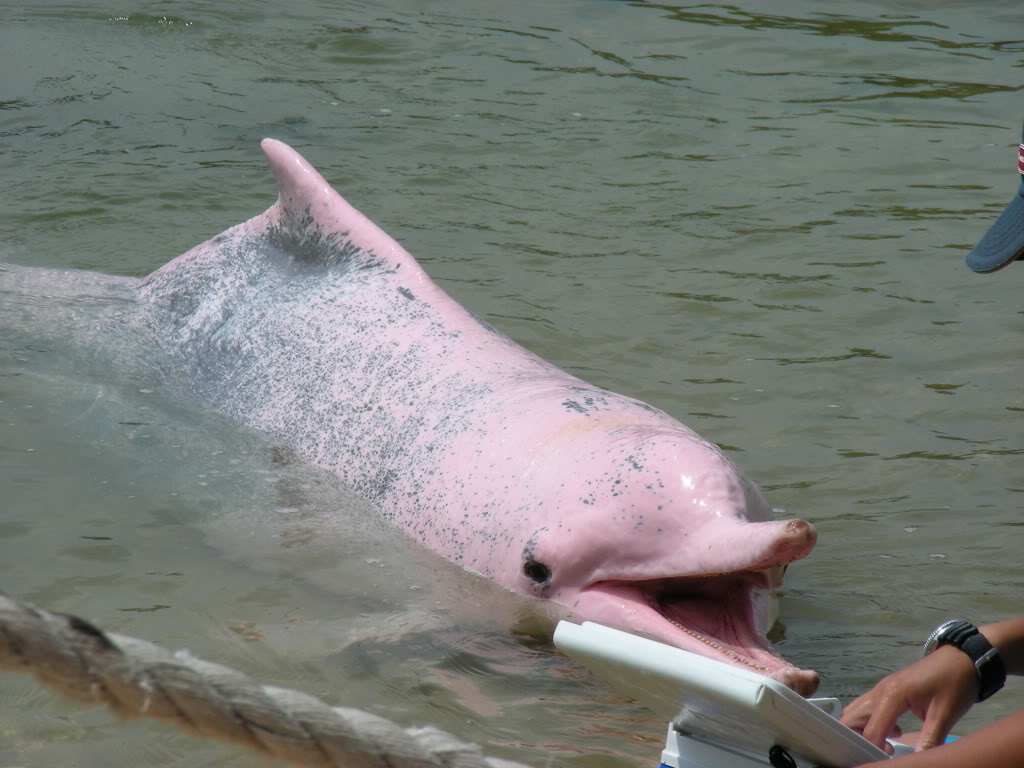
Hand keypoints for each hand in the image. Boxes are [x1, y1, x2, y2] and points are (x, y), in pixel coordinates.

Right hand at [841, 645, 976, 750]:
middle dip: (859, 738)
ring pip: (856, 711)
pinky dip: (872, 722)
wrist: (962, 659)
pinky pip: (868, 707)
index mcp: (892, 695)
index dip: (874, 748)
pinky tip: (894, 731)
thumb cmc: (954, 684)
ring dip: (863, 730)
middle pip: (851, 717)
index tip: (887, 760)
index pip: (871, 729)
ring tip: (886, 744)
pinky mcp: (887, 689)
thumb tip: (920, 760)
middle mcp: (880, 690)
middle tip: (881, 752)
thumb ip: (930, 739)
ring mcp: (882, 688)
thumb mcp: (945, 714)